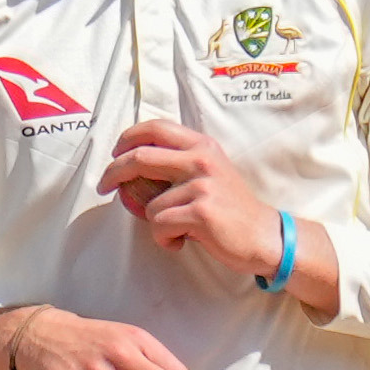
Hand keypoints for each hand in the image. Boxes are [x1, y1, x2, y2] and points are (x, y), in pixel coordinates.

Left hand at [96, 120, 281, 278]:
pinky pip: (159, 224)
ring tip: (177, 230)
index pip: (155, 127)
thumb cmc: (230, 209)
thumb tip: (130, 166)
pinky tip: (181, 242)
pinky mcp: (201, 211)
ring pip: (149, 203)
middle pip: (139, 157)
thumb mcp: (209, 173)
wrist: (266, 237)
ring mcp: (202, 184)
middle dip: (113, 172)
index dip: (127, 138)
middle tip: (103, 186)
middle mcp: (201, 159)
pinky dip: (164, 238)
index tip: (114, 153)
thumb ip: (179, 162)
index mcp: (202, 145)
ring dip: (154, 223)